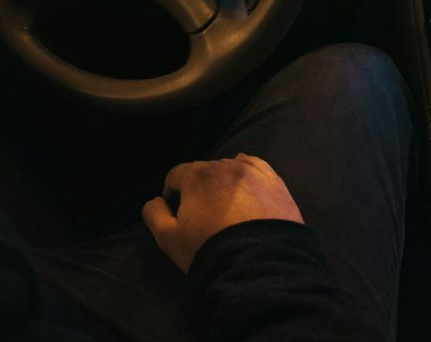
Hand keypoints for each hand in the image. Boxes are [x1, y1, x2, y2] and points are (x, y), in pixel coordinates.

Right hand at [143, 154, 303, 271]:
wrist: (259, 265)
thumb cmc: (209, 249)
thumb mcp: (168, 238)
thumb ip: (154, 213)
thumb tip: (156, 201)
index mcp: (198, 175)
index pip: (176, 175)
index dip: (171, 194)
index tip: (176, 215)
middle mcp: (227, 166)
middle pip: (204, 172)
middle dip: (198, 190)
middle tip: (202, 218)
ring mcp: (255, 173)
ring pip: (231, 170)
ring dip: (223, 185)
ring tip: (226, 210)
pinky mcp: (276, 183)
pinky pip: (258, 170)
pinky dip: (249, 176)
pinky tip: (247, 187)